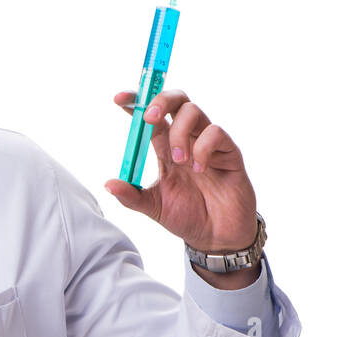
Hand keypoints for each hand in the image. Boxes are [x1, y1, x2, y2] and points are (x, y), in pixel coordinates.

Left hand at [105, 90, 258, 255]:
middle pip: (176, 102)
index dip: (137, 103)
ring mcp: (208, 144)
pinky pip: (216, 133)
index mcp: (166, 148)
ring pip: (194, 111)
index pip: (151, 118)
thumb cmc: (187, 217)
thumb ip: (130, 196)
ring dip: (179, 132)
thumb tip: (108, 184)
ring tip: (178, 160)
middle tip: (148, 118)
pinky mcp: (229, 153)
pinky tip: (198, 168)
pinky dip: (203, 147)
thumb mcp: (153, 207)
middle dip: (160, 100)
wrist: (216, 237)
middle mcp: (187, 140)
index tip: (119, 99)